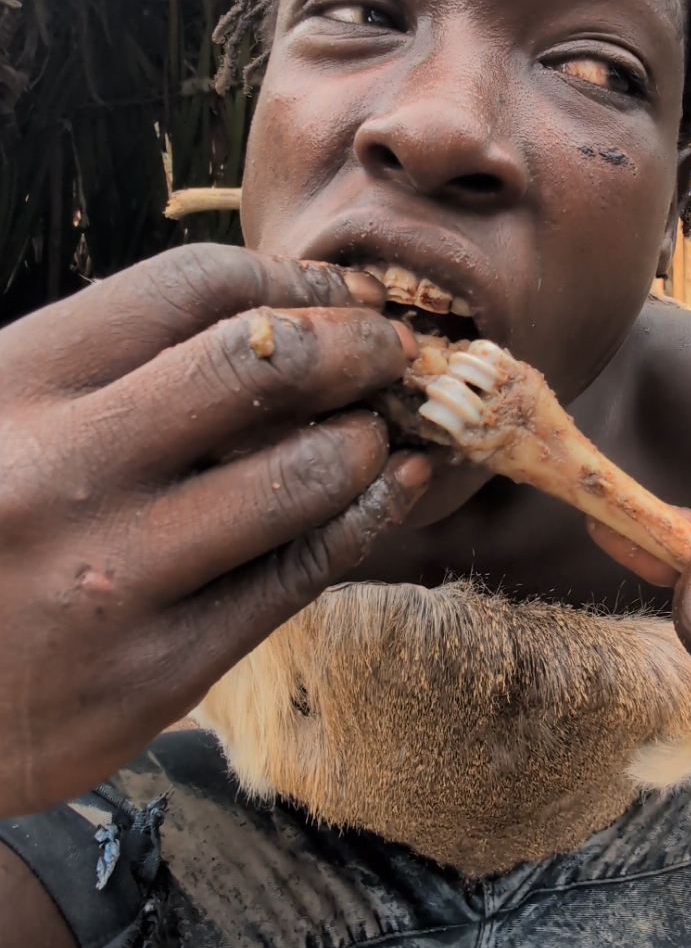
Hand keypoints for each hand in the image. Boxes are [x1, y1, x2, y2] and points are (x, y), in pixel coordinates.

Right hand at [0, 245, 429, 816]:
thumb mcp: (4, 418)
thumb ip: (106, 369)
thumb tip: (274, 314)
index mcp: (15, 385)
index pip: (192, 287)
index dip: (293, 277)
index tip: (341, 292)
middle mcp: (64, 474)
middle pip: (263, 366)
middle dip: (356, 345)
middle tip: (393, 348)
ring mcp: (115, 577)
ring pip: (303, 475)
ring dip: (369, 438)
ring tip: (382, 426)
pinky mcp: (157, 670)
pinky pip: (298, 575)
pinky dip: (368, 518)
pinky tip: (394, 488)